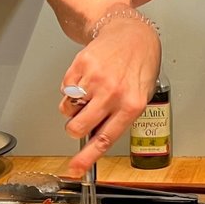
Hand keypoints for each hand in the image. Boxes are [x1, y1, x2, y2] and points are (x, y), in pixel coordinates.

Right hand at [58, 16, 160, 175]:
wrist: (132, 34)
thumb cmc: (138, 67)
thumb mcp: (139, 97)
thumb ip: (119, 119)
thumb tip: (94, 140)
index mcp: (131, 105)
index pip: (105, 139)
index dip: (86, 157)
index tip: (74, 169)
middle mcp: (113, 93)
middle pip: (78, 127)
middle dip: (74, 129)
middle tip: (82, 120)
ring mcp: (95, 78)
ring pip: (67, 109)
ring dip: (73, 107)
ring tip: (89, 93)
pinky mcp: (81, 65)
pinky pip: (64, 89)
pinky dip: (71, 88)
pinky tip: (87, 79)